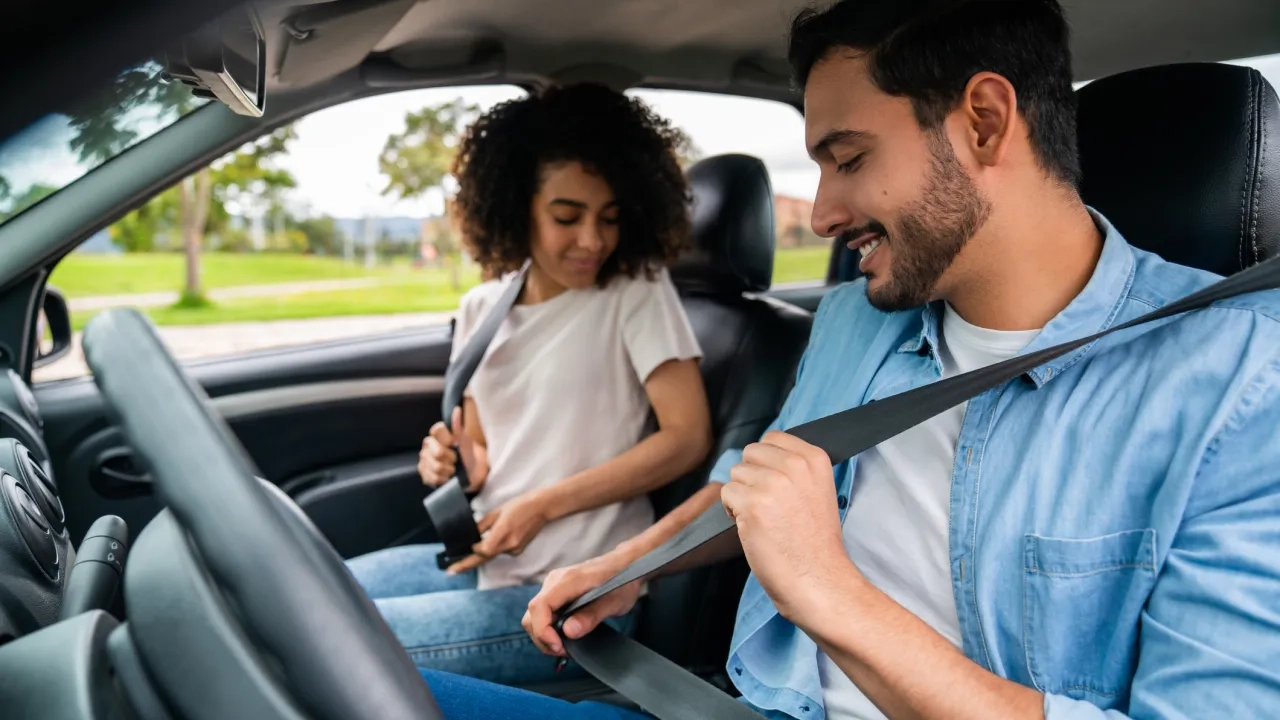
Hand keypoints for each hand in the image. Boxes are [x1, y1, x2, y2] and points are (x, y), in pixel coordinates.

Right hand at [418, 407, 484, 488]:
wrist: (471, 475)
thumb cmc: (469, 456)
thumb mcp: (467, 441)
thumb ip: (459, 427)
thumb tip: (457, 409)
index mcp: (438, 434)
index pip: (437, 429)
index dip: (447, 439)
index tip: (454, 444)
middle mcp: (428, 445)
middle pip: (437, 452)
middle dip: (450, 458)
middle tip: (456, 460)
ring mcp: (424, 459)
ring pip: (435, 466)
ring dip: (448, 470)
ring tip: (453, 470)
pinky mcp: (423, 473)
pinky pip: (433, 477)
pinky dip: (443, 479)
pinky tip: (447, 477)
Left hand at [445, 492, 550, 573]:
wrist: (541, 508)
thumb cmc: (519, 506)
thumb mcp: (497, 512)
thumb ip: (482, 525)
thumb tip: (470, 535)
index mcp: (503, 532)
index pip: (483, 549)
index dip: (472, 549)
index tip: (463, 547)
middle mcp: (509, 544)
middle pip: (484, 557)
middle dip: (466, 564)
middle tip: (451, 571)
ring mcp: (515, 549)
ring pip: (493, 554)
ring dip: (485, 550)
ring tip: (488, 539)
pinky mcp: (518, 550)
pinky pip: (502, 551)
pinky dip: (497, 546)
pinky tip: (504, 533)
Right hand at [522, 553, 641, 656]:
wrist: (626, 566)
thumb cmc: (622, 582)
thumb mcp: (614, 603)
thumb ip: (591, 616)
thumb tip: (568, 632)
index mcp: (568, 581)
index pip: (539, 606)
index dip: (543, 631)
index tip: (559, 647)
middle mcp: (555, 581)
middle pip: (532, 614)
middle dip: (543, 638)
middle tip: (564, 651)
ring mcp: (553, 585)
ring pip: (534, 615)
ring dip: (545, 635)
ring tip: (565, 646)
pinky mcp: (555, 591)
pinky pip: (543, 612)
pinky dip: (548, 628)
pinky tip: (564, 636)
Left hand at [721, 430, 853, 622]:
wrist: (818, 580)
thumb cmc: (814, 543)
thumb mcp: (817, 490)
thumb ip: (793, 468)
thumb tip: (760, 455)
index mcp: (815, 458)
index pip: (773, 437)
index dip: (766, 462)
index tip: (776, 485)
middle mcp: (795, 466)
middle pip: (750, 453)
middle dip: (751, 477)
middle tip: (768, 505)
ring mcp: (773, 484)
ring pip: (736, 474)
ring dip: (741, 496)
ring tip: (763, 519)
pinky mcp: (753, 505)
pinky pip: (726, 494)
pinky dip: (733, 512)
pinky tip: (753, 528)